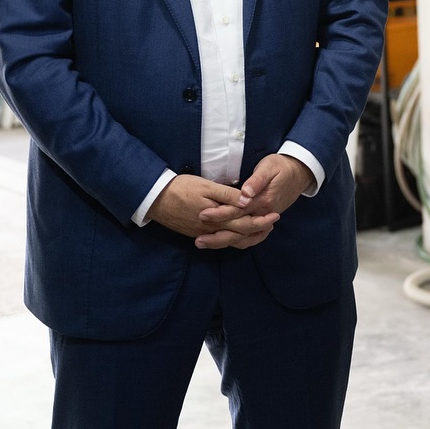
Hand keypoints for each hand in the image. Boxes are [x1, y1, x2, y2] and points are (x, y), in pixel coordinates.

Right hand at [145, 174, 279, 247]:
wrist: (155, 199)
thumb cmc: (181, 188)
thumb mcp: (206, 186)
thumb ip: (228, 195)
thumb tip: (248, 200)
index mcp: (217, 218)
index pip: (245, 223)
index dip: (261, 220)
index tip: (275, 215)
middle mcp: (212, 230)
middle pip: (240, 235)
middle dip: (258, 230)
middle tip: (273, 224)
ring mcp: (203, 234)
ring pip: (230, 241)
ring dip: (247, 237)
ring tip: (260, 231)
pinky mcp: (197, 234)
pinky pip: (219, 241)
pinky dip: (232, 240)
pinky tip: (238, 236)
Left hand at [194, 154, 314, 248]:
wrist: (299, 174)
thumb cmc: (281, 167)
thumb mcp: (269, 167)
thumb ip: (257, 180)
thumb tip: (245, 192)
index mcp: (264, 200)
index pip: (238, 210)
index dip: (220, 213)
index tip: (203, 214)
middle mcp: (264, 214)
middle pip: (238, 229)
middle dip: (217, 235)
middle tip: (198, 240)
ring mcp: (265, 219)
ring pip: (243, 236)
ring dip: (223, 241)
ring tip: (204, 243)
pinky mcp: (264, 221)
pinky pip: (250, 237)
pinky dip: (236, 242)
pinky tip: (223, 243)